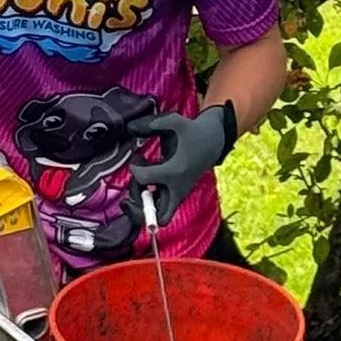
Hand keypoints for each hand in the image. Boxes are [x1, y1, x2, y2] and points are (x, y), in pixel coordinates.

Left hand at [126, 100, 236, 225]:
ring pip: (157, 218)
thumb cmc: (191, 132)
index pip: (144, 178)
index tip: (138, 157)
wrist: (211, 142)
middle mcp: (176, 189)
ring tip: (138, 188)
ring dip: (142, 208)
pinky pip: (160, 213)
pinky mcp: (175, 197)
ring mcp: (176, 195)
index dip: (134, 168)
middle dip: (138, 206)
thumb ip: (152, 123)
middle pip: (154, 215)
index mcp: (175, 171)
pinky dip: (148, 207)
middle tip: (135, 186)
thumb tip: (129, 128)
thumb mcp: (175, 121)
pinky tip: (143, 188)